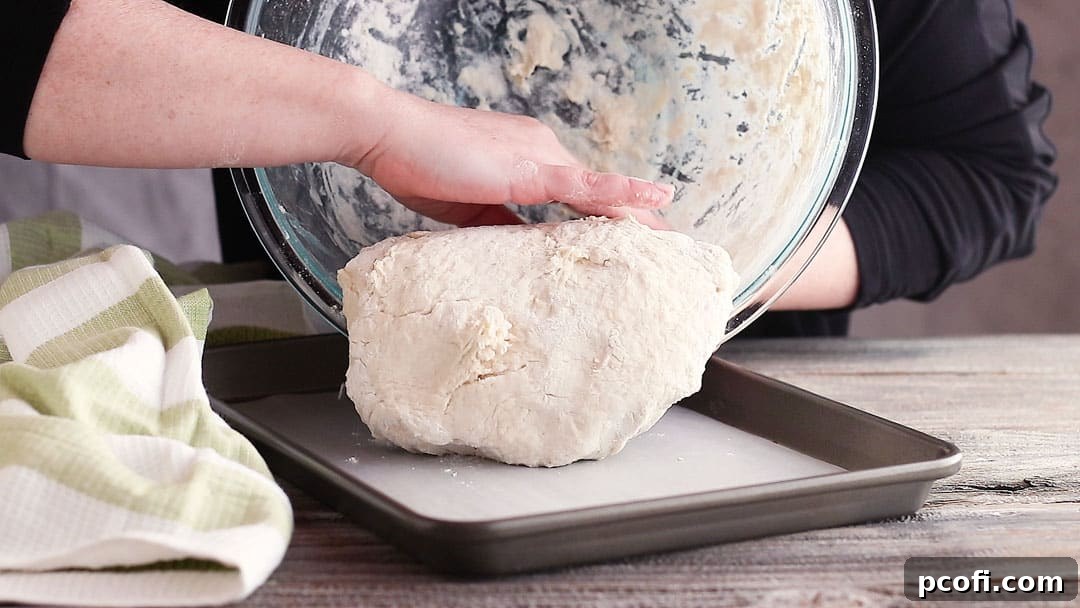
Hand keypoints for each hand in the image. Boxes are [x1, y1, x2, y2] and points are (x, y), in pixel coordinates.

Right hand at [346, 94, 673, 226]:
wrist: (388, 134)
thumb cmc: (417, 164)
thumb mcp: (466, 208)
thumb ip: (499, 225)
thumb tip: (523, 250)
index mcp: (526, 158)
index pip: (577, 191)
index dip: (605, 213)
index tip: (631, 234)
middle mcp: (541, 150)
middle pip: (598, 191)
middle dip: (633, 217)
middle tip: (665, 243)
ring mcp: (539, 156)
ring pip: (601, 190)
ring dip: (638, 214)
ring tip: (670, 238)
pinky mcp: (530, 169)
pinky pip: (588, 184)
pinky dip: (624, 192)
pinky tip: (656, 200)